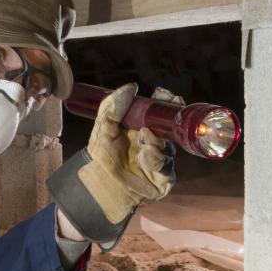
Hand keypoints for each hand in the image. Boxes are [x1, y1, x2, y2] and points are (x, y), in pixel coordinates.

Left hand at [47, 83, 176, 249]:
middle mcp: (155, 144)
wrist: (99, 183)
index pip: (160, 113)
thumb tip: (131, 87)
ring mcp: (160, 161)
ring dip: (157, 141)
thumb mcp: (103, 127)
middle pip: (172, 129)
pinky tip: (144, 156)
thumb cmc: (101, 156)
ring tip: (144, 138)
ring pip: (169, 147)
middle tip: (164, 116)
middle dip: (170, 120)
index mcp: (143, 129)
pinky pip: (166, 166)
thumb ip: (113, 106)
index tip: (164, 94)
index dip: (165, 103)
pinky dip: (156, 158)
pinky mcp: (163, 178)